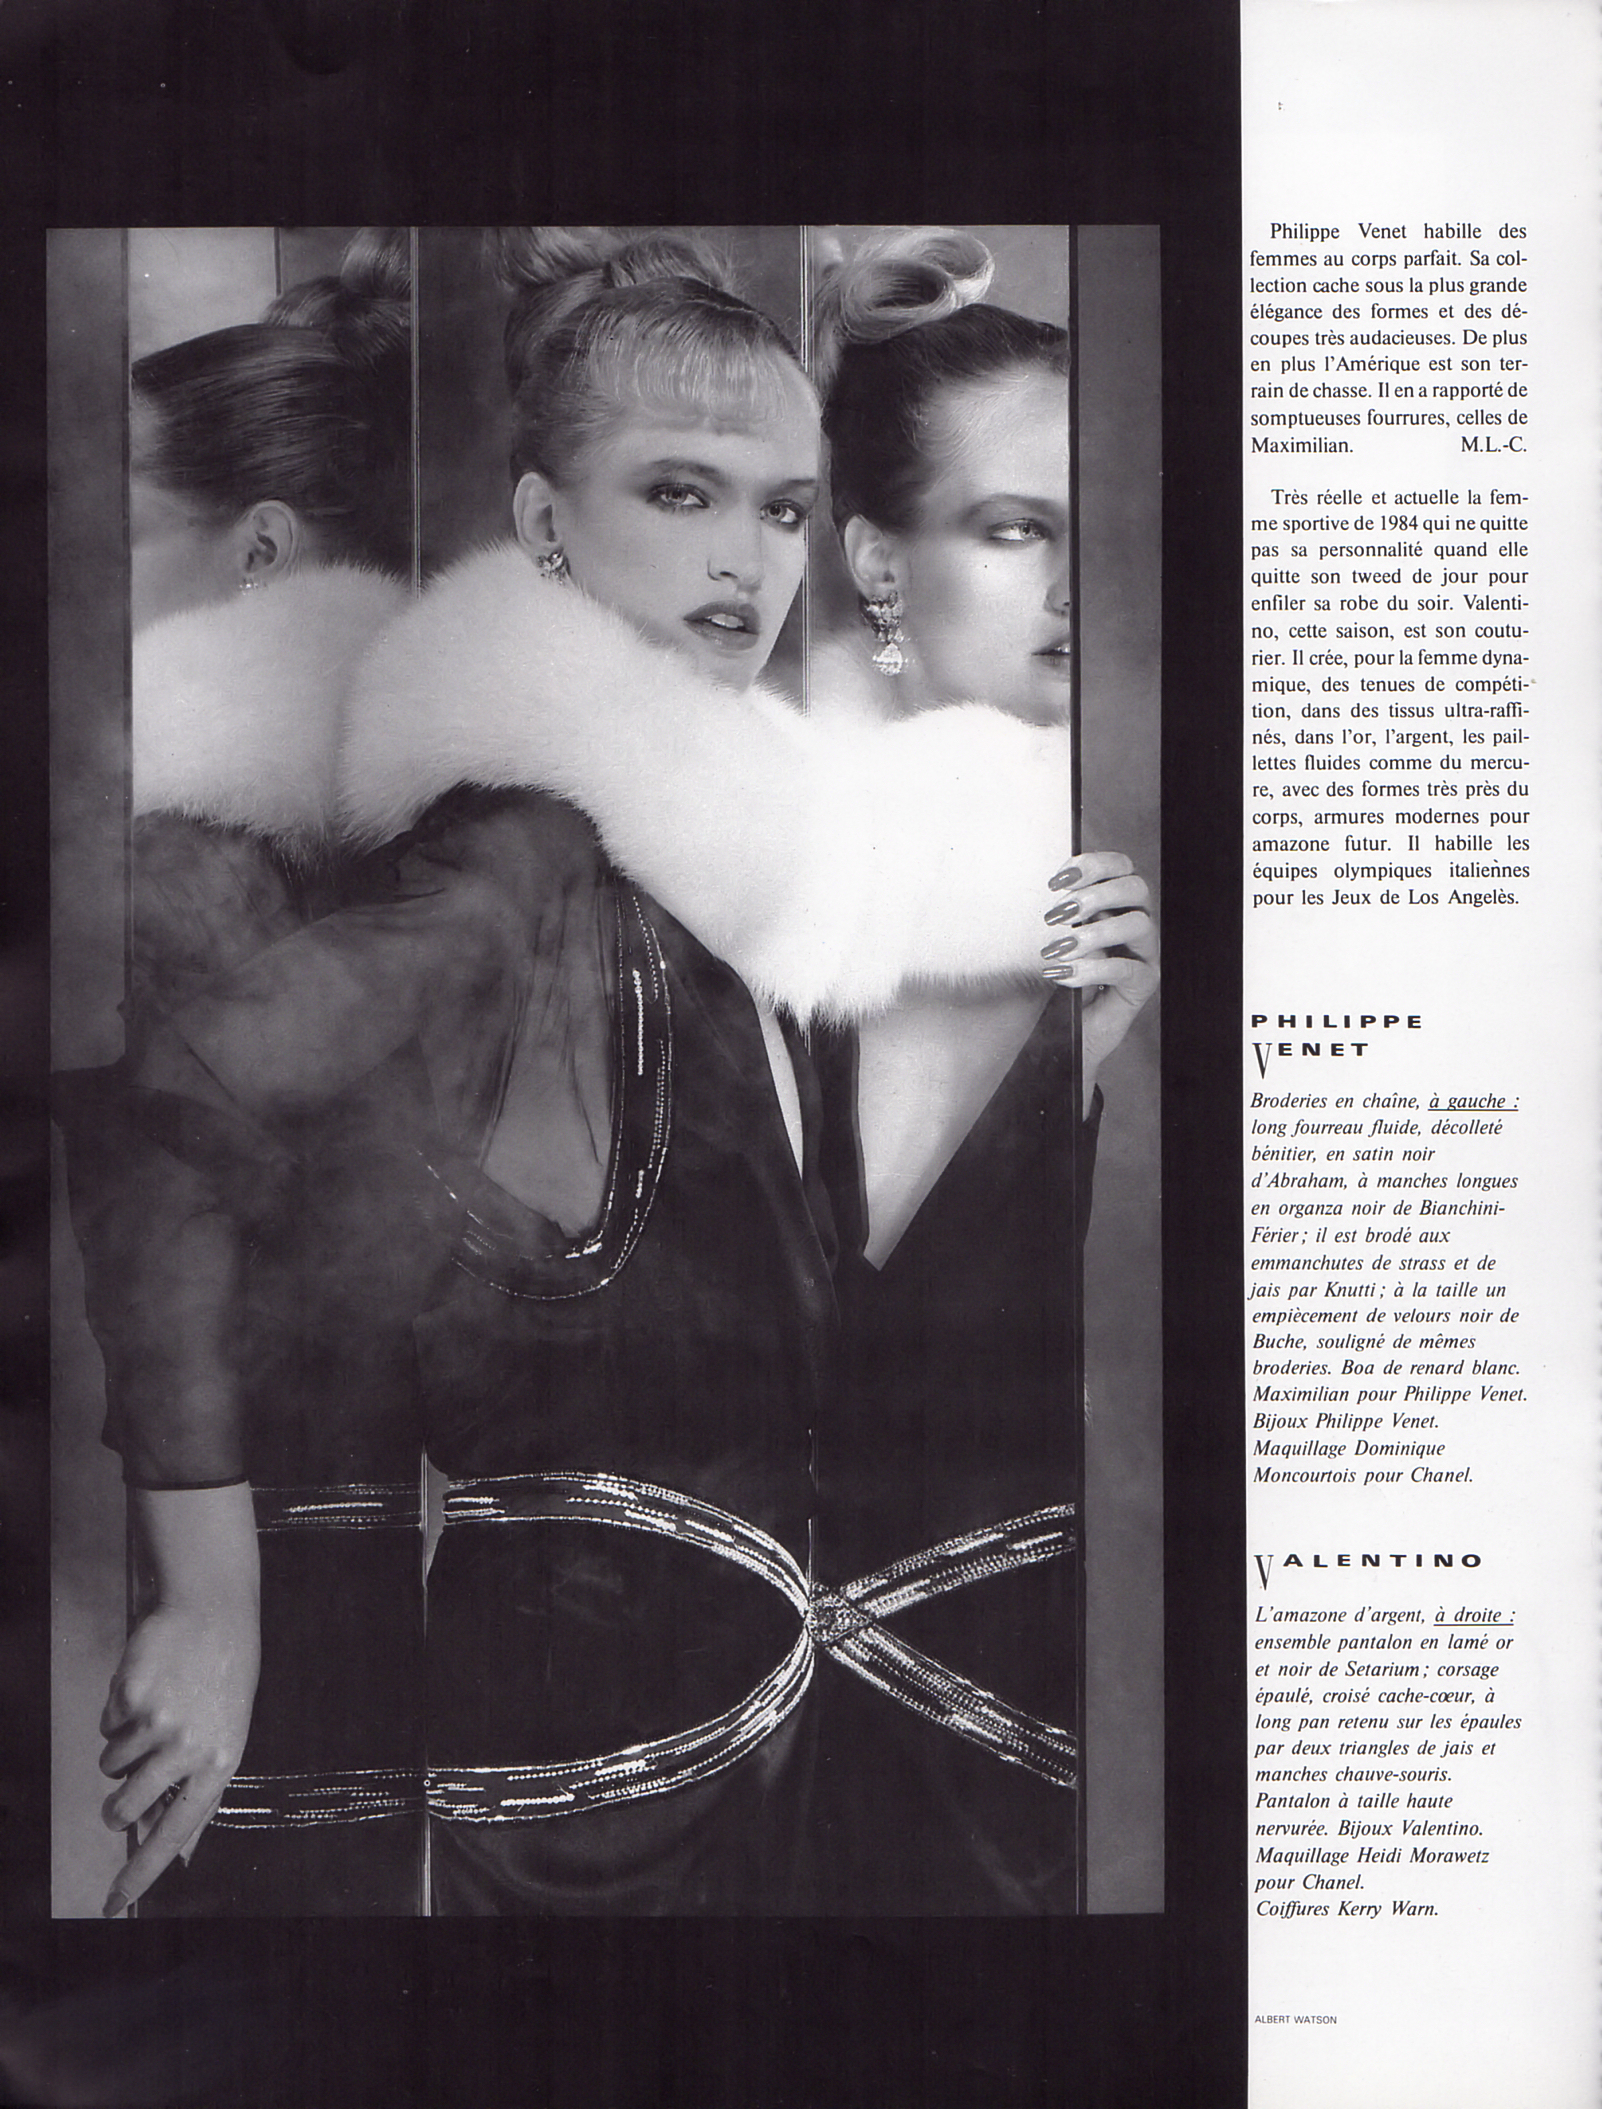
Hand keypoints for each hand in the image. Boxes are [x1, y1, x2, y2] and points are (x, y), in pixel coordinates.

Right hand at [99, 1486, 260, 1918]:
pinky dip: (118, 1712)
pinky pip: (105, 1727)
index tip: (113, 1905)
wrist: (214, 1613)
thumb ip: (197, 1790)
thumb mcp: (225, 1735)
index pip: (175, 1833)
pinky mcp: (131, 1697)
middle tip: (133, 1774)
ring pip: (108, 1766)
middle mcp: (189, 1748)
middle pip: (122, 1808)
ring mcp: (158, 1723)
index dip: (141, 1873)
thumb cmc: (222, 1680)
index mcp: (219, 1763)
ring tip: (155, 1714)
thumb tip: (175, 1849)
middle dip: (116, 1803)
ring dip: (122, 1748)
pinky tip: (149, 1687)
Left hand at [1039, 851, 1159, 1114]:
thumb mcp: (1056, 937)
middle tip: (1057, 913)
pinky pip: (1128, 969)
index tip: (1056, 880)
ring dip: (1095, 932)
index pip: (1120, 866)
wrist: (1068, 1030)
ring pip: (1138, 924)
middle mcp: (1135, 922)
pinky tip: (1065, 975)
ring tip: (1060, 948)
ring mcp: (1144, 952)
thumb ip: (1062, 913)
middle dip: (1096, 894)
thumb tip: (1054, 891)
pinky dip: (1093, 969)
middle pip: (1136, 888)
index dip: (1093, 864)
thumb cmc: (1061, 978)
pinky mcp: (1143, 983)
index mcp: (1116, 903)